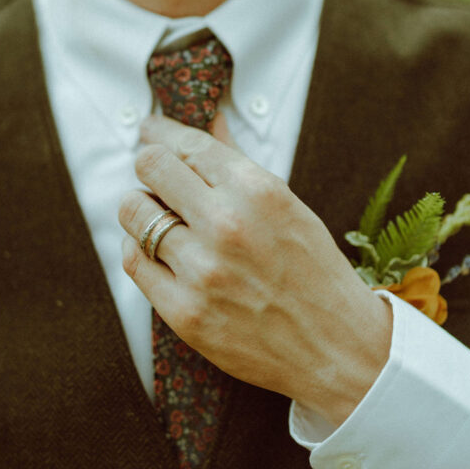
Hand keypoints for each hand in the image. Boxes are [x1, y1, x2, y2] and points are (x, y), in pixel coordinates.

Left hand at [118, 115, 391, 425]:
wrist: (337, 347)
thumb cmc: (313, 272)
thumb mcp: (287, 205)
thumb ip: (239, 162)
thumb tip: (210, 121)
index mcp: (257, 191)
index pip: (186, 143)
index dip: (161, 132)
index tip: (150, 130)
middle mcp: (227, 225)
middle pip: (151, 167)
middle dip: (149, 165)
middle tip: (154, 175)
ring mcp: (202, 270)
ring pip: (133, 211)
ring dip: (139, 208)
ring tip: (156, 216)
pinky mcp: (184, 311)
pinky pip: (133, 260)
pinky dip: (137, 248)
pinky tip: (155, 250)